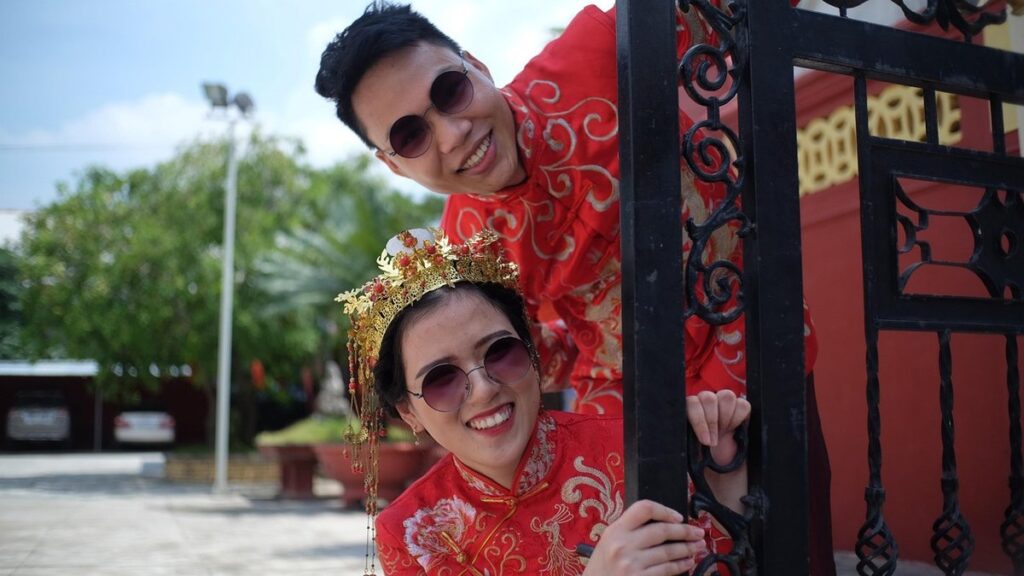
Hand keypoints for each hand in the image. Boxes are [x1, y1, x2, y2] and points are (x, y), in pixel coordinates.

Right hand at [583, 500, 705, 575]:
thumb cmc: (603, 567)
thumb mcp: (609, 542)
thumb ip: (630, 530)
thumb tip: (665, 523)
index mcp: (615, 530)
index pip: (644, 508)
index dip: (665, 511)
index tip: (678, 517)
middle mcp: (623, 545)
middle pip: (662, 530)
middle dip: (685, 532)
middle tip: (698, 533)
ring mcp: (631, 564)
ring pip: (669, 552)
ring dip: (688, 549)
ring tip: (698, 547)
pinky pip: (667, 570)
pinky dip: (681, 565)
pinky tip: (688, 562)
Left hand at [686, 390, 750, 466]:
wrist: (724, 471)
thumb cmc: (705, 464)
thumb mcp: (692, 459)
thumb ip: (686, 451)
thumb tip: (679, 455)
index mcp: (689, 413)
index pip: (691, 403)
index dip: (699, 420)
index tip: (705, 441)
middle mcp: (705, 405)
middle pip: (708, 397)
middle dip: (712, 421)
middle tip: (714, 442)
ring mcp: (723, 404)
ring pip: (726, 396)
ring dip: (727, 417)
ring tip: (725, 433)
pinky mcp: (740, 409)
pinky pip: (742, 404)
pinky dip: (739, 417)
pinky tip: (735, 429)